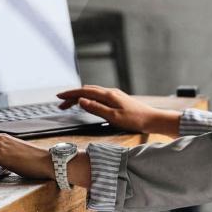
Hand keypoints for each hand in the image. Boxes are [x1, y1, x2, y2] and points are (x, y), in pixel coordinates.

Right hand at [57, 85, 180, 135]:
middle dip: (72, 96)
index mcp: (108, 95)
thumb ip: (96, 108)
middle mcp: (110, 92)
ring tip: (70, 105)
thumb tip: (81, 101)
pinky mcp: (117, 100)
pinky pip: (98, 96)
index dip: (71, 94)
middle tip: (61, 104)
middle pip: (87, 91)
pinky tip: (87, 104)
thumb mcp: (113, 117)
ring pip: (92, 93)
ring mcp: (114, 95)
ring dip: (80, 98)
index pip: (85, 91)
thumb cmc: (135, 120)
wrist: (152, 119)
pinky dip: (88, 99)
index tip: (59, 96)